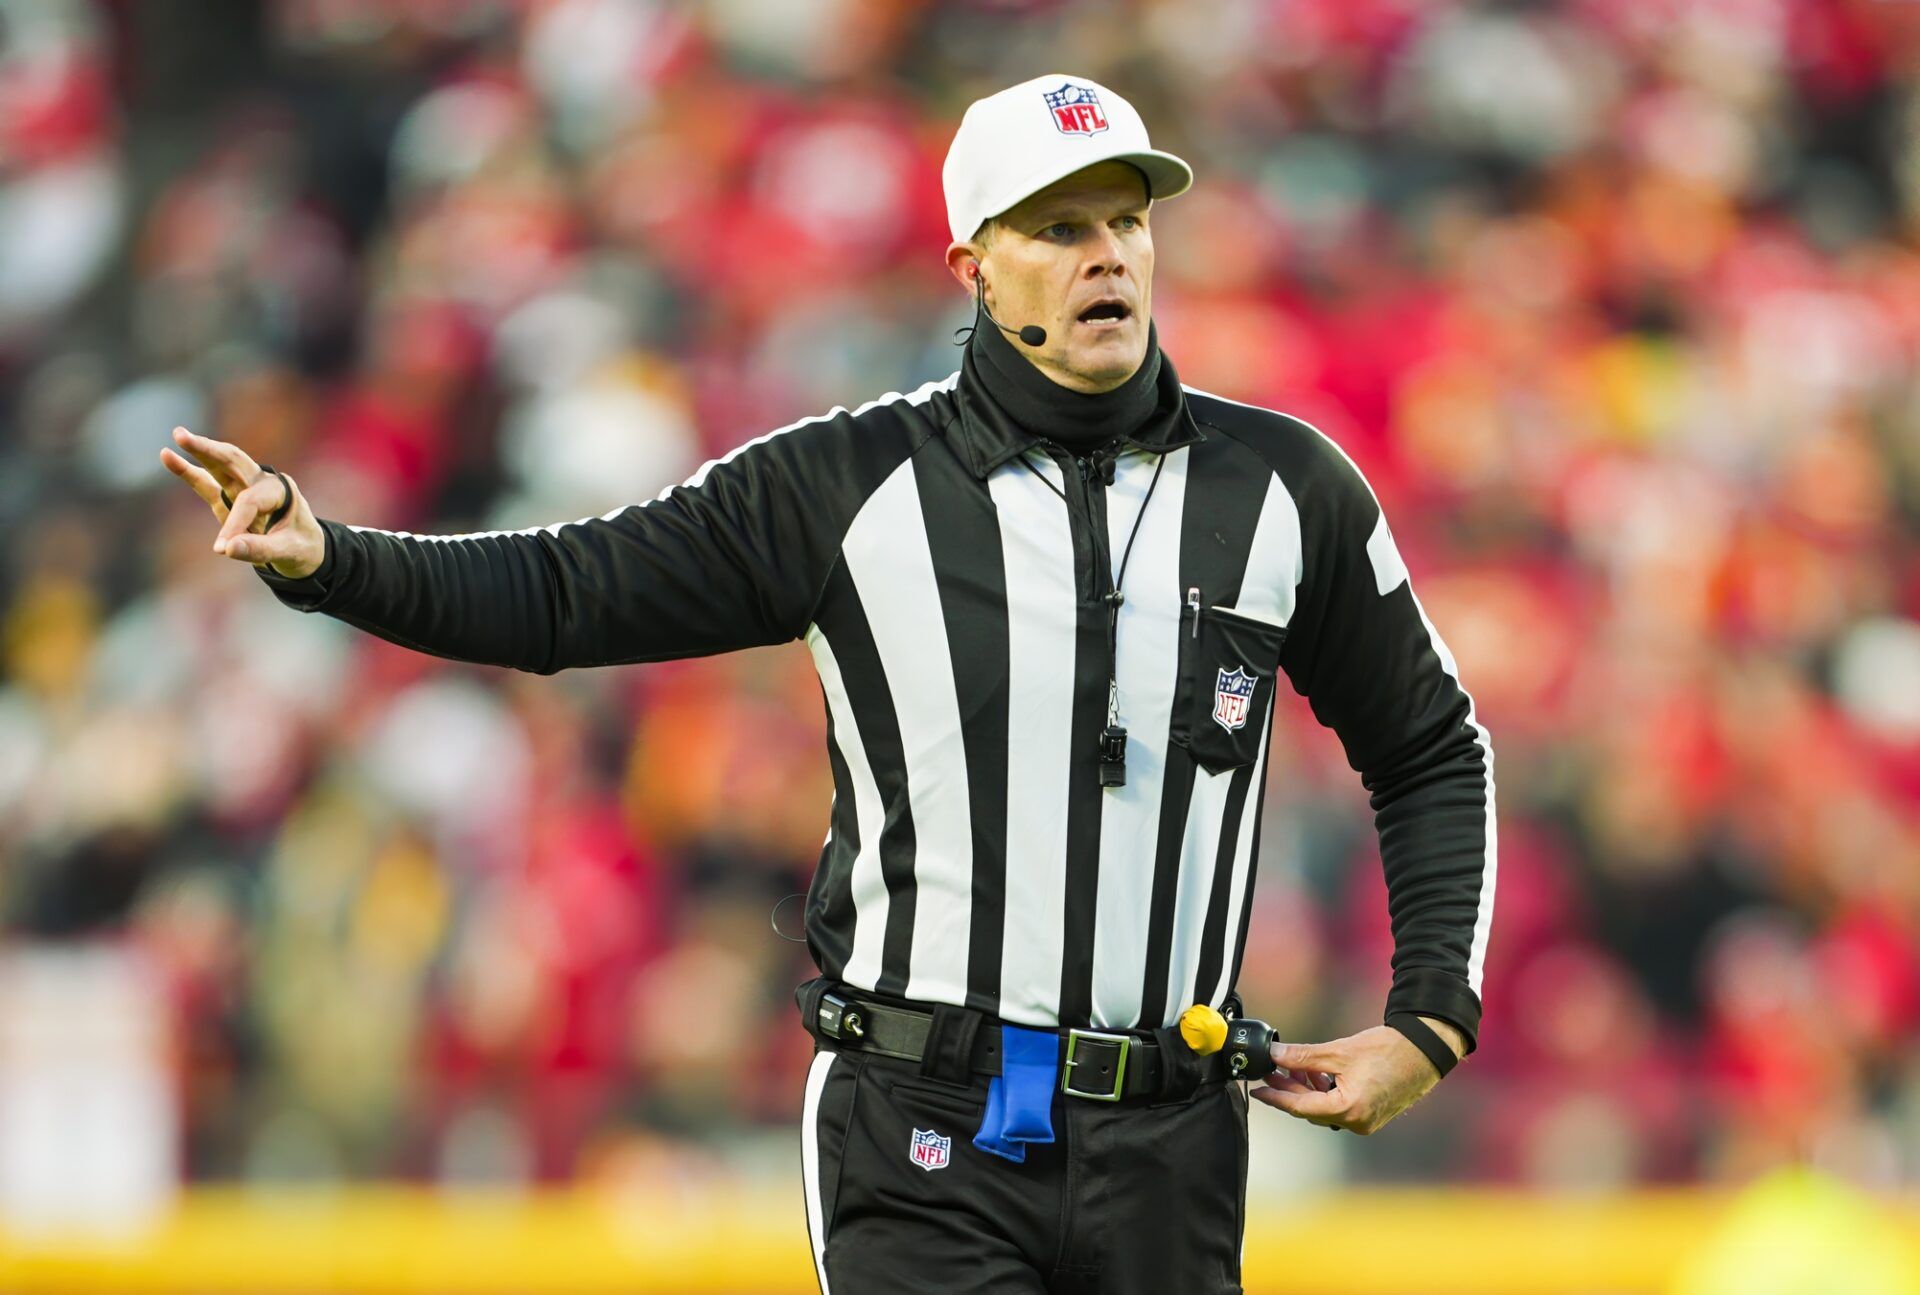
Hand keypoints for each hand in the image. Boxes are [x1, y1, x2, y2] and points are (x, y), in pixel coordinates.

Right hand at [160, 426, 324, 578]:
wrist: (305, 548)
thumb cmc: (301, 548)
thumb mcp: (288, 552)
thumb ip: (259, 550)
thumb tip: (225, 549)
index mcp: (282, 490)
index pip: (250, 501)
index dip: (235, 524)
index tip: (223, 548)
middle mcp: (263, 481)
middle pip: (234, 460)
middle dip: (209, 450)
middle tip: (181, 435)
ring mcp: (244, 487)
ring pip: (220, 465)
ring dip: (199, 451)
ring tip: (177, 435)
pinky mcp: (229, 497)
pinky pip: (207, 482)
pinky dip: (188, 471)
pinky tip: (167, 455)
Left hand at [1249, 1016, 1465, 1135]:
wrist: (1424, 1050)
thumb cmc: (1388, 1050)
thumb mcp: (1338, 1052)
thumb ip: (1302, 1057)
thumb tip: (1274, 1054)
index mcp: (1348, 1110)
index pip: (1301, 1108)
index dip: (1276, 1098)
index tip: (1258, 1090)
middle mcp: (1357, 1122)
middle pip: (1311, 1110)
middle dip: (1289, 1091)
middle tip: (1270, 1073)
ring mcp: (1366, 1121)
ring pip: (1324, 1109)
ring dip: (1306, 1090)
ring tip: (1291, 1068)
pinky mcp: (1371, 1114)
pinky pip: (1338, 1107)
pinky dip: (1324, 1092)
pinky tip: (1315, 1073)